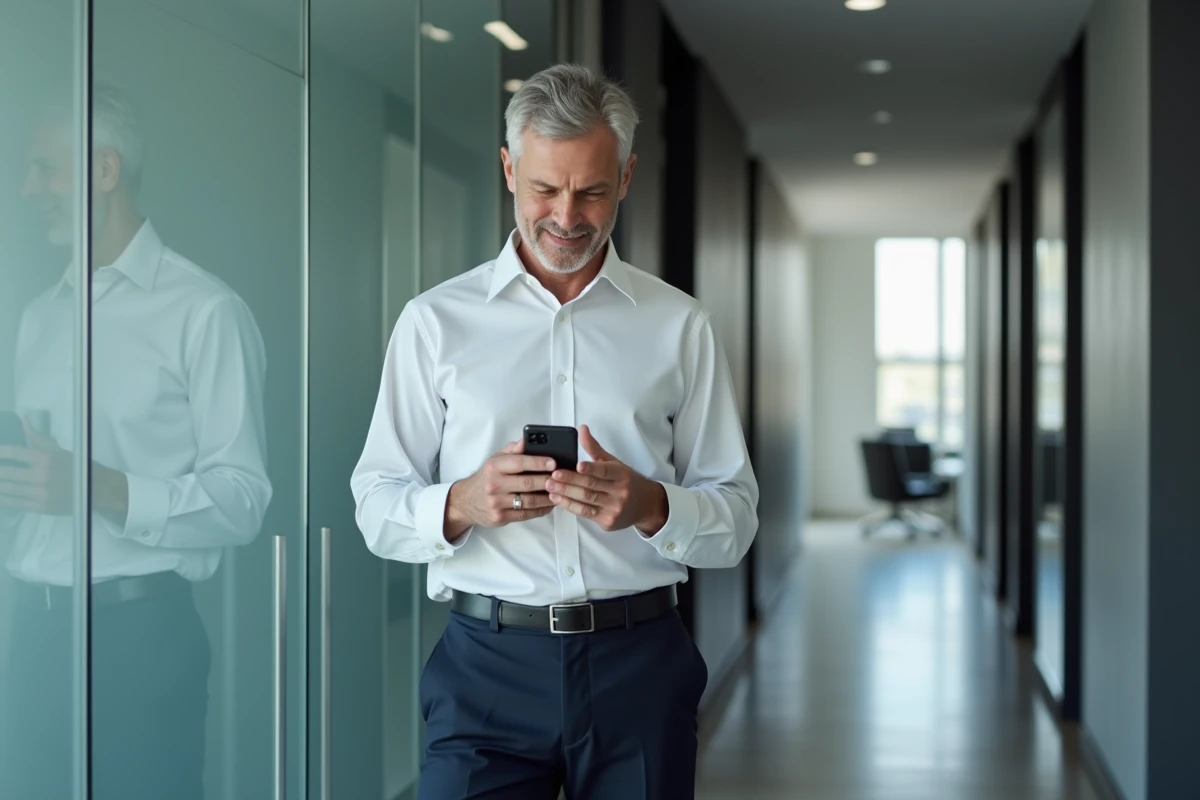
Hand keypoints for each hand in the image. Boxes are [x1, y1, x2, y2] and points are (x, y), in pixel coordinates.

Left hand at [0, 418, 72, 514]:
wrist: (97, 490)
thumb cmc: (77, 467)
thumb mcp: (58, 450)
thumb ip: (37, 437)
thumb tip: (23, 419)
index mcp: (46, 459)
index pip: (14, 452)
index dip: (0, 451)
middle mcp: (41, 476)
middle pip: (6, 472)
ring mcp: (40, 494)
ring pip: (7, 489)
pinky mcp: (40, 507)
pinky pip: (15, 503)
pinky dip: (4, 498)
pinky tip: (1, 494)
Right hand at [444, 439, 557, 541]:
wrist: (465, 501)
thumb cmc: (486, 477)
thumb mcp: (495, 459)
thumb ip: (513, 450)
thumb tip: (527, 440)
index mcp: (494, 467)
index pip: (519, 462)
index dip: (538, 462)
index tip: (554, 462)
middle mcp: (494, 484)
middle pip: (527, 483)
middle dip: (548, 480)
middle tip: (562, 478)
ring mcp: (496, 502)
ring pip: (529, 501)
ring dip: (548, 497)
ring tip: (560, 492)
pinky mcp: (500, 517)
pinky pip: (526, 515)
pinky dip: (541, 510)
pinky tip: (549, 505)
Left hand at [545, 425, 668, 534]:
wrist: (646, 505)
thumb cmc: (626, 481)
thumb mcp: (614, 463)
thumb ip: (594, 448)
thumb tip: (581, 429)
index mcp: (621, 474)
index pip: (605, 470)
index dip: (591, 468)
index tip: (577, 465)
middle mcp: (620, 492)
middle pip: (591, 486)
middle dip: (570, 480)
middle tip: (553, 475)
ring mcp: (614, 508)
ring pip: (586, 500)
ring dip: (566, 493)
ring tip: (550, 486)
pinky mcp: (607, 522)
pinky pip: (585, 513)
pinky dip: (570, 505)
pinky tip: (558, 499)